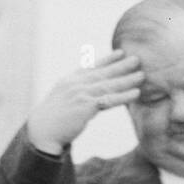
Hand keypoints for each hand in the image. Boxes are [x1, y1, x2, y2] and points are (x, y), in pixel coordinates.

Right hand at [26, 50, 143, 154]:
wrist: (42, 131)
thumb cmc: (52, 121)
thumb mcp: (62, 102)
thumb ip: (75, 96)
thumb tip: (87, 100)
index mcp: (69, 81)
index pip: (91, 67)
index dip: (107, 59)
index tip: (120, 52)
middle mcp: (76, 83)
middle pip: (103, 72)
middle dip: (121, 65)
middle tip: (137, 59)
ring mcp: (81, 93)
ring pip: (109, 84)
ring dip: (127, 79)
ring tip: (141, 75)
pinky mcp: (86, 106)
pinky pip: (109, 99)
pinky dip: (124, 96)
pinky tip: (136, 93)